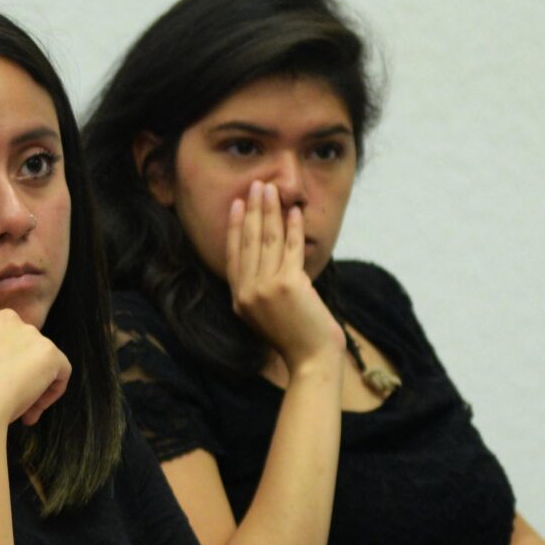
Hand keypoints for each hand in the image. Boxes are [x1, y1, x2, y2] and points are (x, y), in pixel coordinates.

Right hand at [0, 302, 68, 429]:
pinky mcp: (50, 352)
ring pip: (42, 360)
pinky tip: (33, 410)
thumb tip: (2, 369)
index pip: (1, 335)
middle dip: (20, 371)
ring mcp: (31, 333)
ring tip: (19, 412)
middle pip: (24, 345)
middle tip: (9, 399)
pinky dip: (53, 391)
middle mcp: (7, 317)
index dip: (1, 361)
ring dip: (34, 385)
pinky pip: (62, 371)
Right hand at [225, 182, 342, 369]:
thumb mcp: (265, 315)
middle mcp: (247, 291)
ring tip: (271, 191)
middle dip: (252, 210)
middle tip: (255, 186)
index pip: (233, 254)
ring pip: (267, 240)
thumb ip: (259, 290)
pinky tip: (294, 213)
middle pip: (248, 242)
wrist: (310, 359)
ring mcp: (266, 288)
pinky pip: (292, 249)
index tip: (236, 205)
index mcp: (238, 299)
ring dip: (270, 212)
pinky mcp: (289, 285)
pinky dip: (294, 228)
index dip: (234, 227)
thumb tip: (266, 259)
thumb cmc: (294, 338)